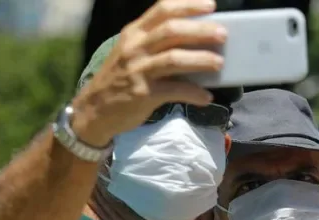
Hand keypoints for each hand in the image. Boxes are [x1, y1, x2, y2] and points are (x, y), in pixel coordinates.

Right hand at [70, 0, 226, 146]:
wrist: (95, 109)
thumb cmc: (120, 78)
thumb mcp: (132, 52)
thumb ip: (155, 42)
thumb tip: (195, 39)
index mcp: (134, 33)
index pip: (162, 10)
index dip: (188, 5)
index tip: (210, 5)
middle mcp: (135, 47)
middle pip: (172, 31)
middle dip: (201, 31)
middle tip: (223, 34)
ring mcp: (138, 70)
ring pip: (174, 59)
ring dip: (201, 59)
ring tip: (220, 63)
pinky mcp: (143, 93)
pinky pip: (175, 90)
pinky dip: (194, 93)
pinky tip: (207, 97)